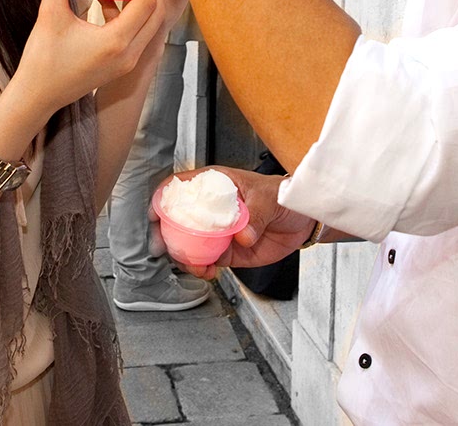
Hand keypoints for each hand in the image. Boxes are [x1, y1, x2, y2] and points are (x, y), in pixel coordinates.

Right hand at [13, 0, 169, 116]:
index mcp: (116, 42)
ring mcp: (126, 63)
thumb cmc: (42, 60)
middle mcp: (128, 55)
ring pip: (148, 27)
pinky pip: (137, 36)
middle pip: (155, 15)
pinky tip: (112, 0)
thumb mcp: (50, 15)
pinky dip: (132, 17)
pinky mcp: (120, 66)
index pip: (146, 3)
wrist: (37, 97)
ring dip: (145, 2)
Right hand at [154, 167, 314, 280]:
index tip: (155, 212)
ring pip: (189, 244)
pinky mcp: (227, 251)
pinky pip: (207, 261)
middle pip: (178, 220)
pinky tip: (207, 271)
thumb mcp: (269, 198)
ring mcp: (217, 232)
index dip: (163, 198)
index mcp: (215, 185)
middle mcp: (211, 209)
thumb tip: (243, 236)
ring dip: (184, 256)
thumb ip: (255, 215)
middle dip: (166, 234)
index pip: (181, 187)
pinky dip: (202, 268)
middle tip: (165, 246)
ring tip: (193, 265)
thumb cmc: (283, 196)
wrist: (302, 221)